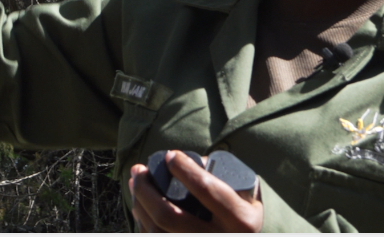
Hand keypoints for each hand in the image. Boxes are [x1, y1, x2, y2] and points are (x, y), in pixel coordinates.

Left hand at [129, 150, 263, 231]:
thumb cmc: (244, 211)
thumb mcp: (248, 193)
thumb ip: (224, 174)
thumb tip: (189, 160)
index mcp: (240, 221)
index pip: (206, 190)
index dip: (184, 170)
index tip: (170, 155)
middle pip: (169, 216)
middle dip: (146, 189)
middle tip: (139, 169)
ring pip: (156, 230)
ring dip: (138, 203)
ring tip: (135, 182)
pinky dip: (142, 221)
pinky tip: (138, 205)